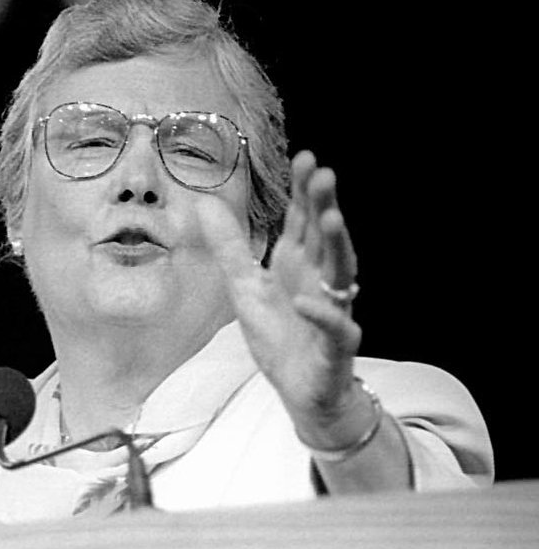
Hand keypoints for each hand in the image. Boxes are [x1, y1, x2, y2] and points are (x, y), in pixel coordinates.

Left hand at [200, 150, 367, 442]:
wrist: (300, 390)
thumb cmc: (279, 335)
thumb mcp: (243, 285)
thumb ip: (229, 245)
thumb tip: (206, 202)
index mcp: (299, 264)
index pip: (305, 220)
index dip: (306, 191)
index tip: (306, 157)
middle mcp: (320, 282)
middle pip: (326, 238)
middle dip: (326, 206)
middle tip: (324, 174)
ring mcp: (331, 313)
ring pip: (341, 275)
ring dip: (338, 247)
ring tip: (331, 219)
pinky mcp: (334, 349)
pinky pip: (335, 330)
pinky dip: (323, 315)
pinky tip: (307, 302)